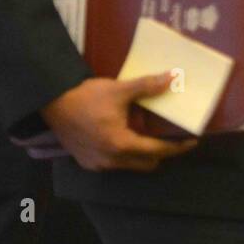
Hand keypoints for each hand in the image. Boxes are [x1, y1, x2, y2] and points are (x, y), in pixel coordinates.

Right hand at [39, 73, 198, 172]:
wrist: (51, 102)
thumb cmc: (87, 96)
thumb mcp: (119, 90)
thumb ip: (147, 86)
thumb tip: (173, 78)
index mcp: (121, 145)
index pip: (158, 151)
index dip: (177, 147)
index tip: (192, 141)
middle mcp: (111, 161)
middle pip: (147, 163)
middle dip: (161, 152)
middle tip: (169, 136)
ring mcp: (97, 164)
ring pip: (130, 165)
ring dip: (141, 152)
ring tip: (144, 132)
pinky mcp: (87, 163)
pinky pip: (114, 164)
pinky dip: (124, 154)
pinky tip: (123, 135)